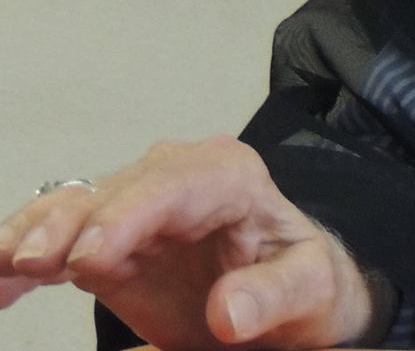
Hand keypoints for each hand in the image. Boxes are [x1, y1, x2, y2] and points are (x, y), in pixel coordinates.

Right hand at [0, 136, 375, 349]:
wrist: (290, 291)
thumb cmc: (304, 280)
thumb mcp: (311, 288)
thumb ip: (274, 295)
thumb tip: (228, 312)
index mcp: (229, 176)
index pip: (174, 183)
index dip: (127, 215)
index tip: (90, 260)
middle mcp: (175, 178)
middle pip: (112, 191)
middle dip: (65, 223)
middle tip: (27, 263)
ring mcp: (135, 207)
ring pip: (71, 208)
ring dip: (28, 234)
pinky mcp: (106, 241)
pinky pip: (55, 239)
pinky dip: (17, 255)